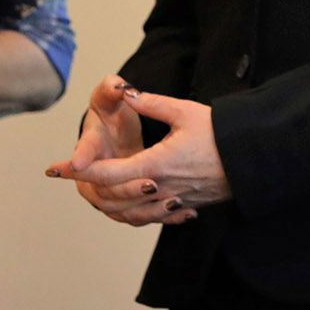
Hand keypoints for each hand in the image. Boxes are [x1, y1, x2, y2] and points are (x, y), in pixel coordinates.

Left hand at [47, 81, 232, 221]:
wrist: (253, 160)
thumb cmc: (220, 133)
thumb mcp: (185, 112)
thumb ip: (152, 103)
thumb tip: (126, 91)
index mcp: (156, 164)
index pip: (107, 173)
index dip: (78, 170)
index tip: (56, 168)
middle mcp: (160, 188)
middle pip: (113, 197)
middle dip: (90, 187)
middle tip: (73, 175)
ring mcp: (174, 201)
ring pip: (131, 214)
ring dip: (110, 203)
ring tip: (98, 191)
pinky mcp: (186, 206)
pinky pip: (153, 218)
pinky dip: (138, 214)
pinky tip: (137, 204)